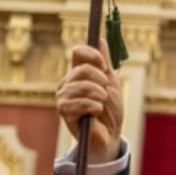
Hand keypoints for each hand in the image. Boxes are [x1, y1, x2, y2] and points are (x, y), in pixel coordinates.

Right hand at [56, 41, 123, 163]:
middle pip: (80, 69)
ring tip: (102, 103)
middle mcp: (68, 82)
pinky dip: (93, 106)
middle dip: (99, 79)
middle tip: (106, 91)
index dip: (92, 54)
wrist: (110, 135)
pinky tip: (96, 112)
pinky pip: (77, 102)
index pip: (77, 52)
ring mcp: (64, 97)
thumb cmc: (111, 110)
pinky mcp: (64, 112)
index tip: (104, 65)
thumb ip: (105, 63)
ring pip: (79, 85)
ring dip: (97, 94)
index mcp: (78, 73)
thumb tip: (100, 39)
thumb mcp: (112, 83)